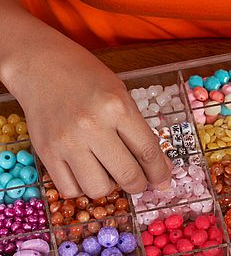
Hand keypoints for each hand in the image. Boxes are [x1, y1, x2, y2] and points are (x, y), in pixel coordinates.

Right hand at [5, 29, 171, 198]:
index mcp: (117, 106)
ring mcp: (67, 142)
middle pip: (127, 175)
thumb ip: (136, 127)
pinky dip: (81, 186)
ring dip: (108, 186)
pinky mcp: (46, 153)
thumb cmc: (86, 76)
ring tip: (107, 171)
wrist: (41, 66)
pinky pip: (69, 189)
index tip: (164, 182)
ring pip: (98, 189)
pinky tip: (85, 171)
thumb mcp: (119, 93)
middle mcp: (93, 126)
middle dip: (139, 185)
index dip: (160, 173)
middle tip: (140, 183)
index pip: (147, 151)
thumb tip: (157, 164)